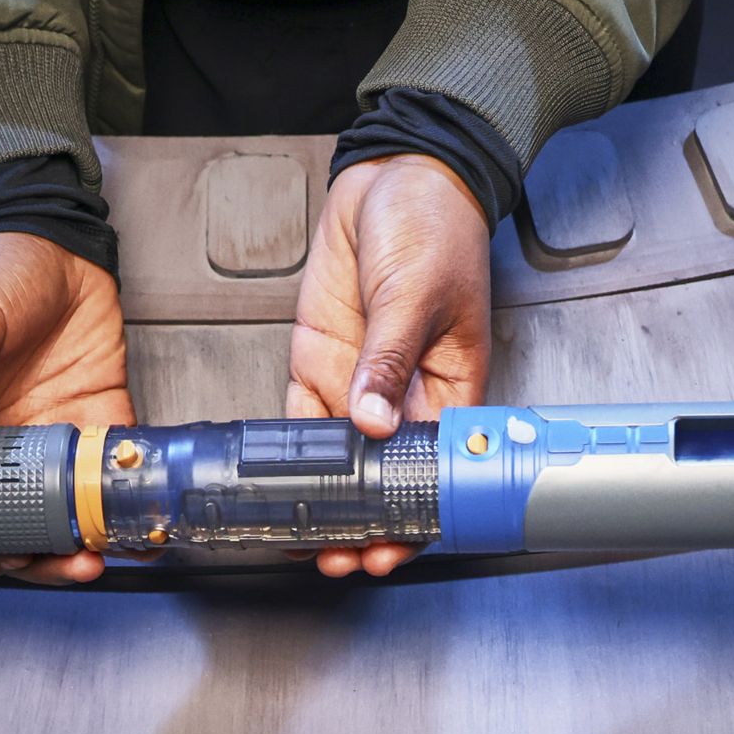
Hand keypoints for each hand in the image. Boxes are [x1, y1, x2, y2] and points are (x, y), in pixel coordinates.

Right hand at [0, 231, 134, 584]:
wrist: (53, 241)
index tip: (1, 561)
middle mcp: (11, 441)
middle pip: (22, 520)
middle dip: (44, 555)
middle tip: (70, 565)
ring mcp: (58, 434)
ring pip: (72, 507)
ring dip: (89, 538)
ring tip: (109, 554)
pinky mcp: (104, 417)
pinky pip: (117, 470)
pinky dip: (133, 501)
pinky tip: (149, 525)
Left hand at [288, 154, 492, 576]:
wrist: (394, 175)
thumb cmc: (436, 225)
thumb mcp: (417, 294)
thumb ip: (389, 360)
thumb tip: (374, 419)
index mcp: (453, 386)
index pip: (438, 468)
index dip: (420, 514)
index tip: (396, 545)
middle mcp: (406, 393)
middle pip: (386, 476)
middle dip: (365, 521)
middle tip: (343, 558)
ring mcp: (360, 381)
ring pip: (342, 460)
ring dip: (326, 501)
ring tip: (307, 538)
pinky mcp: (322, 361)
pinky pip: (303, 419)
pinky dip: (291, 456)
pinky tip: (279, 486)